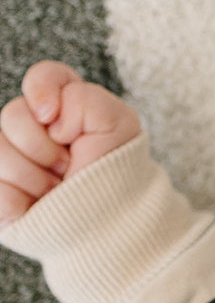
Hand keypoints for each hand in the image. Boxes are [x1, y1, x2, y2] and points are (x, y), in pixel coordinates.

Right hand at [0, 62, 140, 226]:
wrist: (110, 225)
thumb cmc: (115, 173)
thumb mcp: (116, 125)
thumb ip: (85, 99)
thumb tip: (48, 116)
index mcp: (63, 108)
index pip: (44, 77)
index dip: (42, 89)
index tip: (52, 116)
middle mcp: (31, 129)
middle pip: (12, 114)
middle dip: (44, 146)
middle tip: (69, 166)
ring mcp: (10, 159)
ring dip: (35, 176)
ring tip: (57, 187)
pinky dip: (18, 199)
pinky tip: (37, 204)